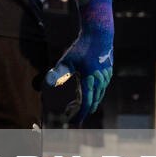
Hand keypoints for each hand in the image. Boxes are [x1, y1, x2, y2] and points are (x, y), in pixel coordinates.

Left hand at [46, 0, 113, 125]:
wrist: (99, 34)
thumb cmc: (82, 47)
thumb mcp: (67, 60)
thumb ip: (58, 73)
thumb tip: (47, 82)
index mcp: (90, 79)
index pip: (86, 102)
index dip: (81, 114)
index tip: (75, 121)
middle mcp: (100, 80)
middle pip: (94, 101)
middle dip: (86, 111)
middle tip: (78, 118)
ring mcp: (106, 76)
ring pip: (100, 95)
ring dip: (92, 103)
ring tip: (86, 109)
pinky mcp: (108, 71)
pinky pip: (103, 87)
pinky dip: (97, 94)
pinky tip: (93, 94)